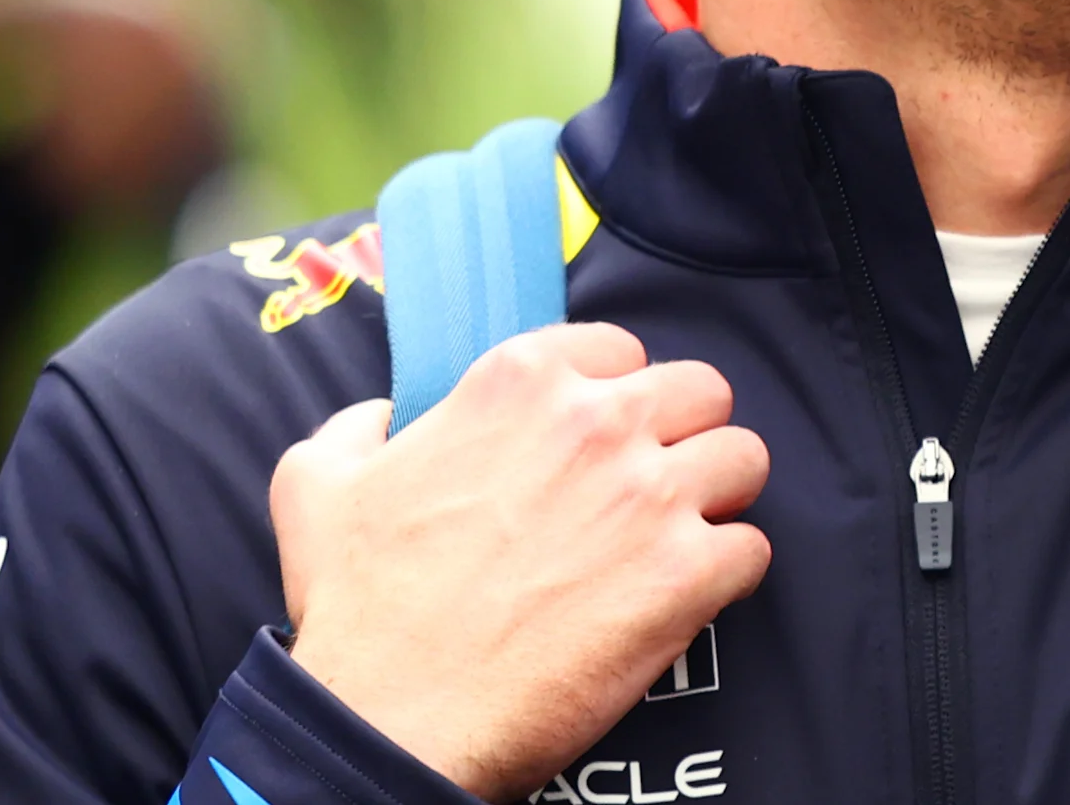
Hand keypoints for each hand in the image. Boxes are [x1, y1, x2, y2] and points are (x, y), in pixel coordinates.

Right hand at [271, 324, 771, 800]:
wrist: (393, 719)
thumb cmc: (358, 609)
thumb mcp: (317, 485)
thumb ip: (356, 427)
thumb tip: (382, 416)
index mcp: (518, 383)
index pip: (619, 350)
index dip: (616, 396)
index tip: (603, 440)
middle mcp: (595, 423)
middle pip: (702, 391)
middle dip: (685, 435)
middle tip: (656, 486)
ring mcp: (648, 496)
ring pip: (745, 458)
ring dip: (720, 499)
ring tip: (683, 538)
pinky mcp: (685, 575)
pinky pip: (752, 549)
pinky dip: (729, 575)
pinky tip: (688, 597)